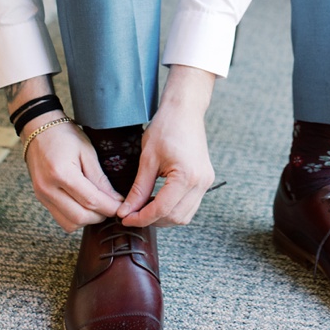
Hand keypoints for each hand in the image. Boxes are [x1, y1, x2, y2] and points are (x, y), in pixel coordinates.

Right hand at [23, 118, 124, 229]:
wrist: (38, 131)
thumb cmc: (65, 136)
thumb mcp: (87, 151)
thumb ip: (99, 178)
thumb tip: (115, 199)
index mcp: (62, 174)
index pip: (91, 201)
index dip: (110, 207)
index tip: (123, 207)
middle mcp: (48, 189)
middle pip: (80, 217)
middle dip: (101, 216)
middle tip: (113, 206)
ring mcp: (42, 197)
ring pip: (69, 223)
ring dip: (88, 220)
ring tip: (100, 206)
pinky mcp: (40, 200)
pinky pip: (60, 219)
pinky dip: (76, 217)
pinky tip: (86, 206)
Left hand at [119, 66, 215, 226]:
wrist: (185, 110)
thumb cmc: (166, 128)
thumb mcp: (147, 159)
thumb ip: (138, 189)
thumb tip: (126, 212)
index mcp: (187, 176)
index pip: (162, 209)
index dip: (140, 218)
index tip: (124, 218)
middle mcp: (201, 182)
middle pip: (175, 217)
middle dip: (152, 220)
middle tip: (131, 214)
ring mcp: (206, 181)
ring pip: (184, 215)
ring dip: (163, 217)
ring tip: (143, 208)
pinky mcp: (204, 179)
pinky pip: (189, 205)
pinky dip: (173, 209)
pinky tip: (157, 201)